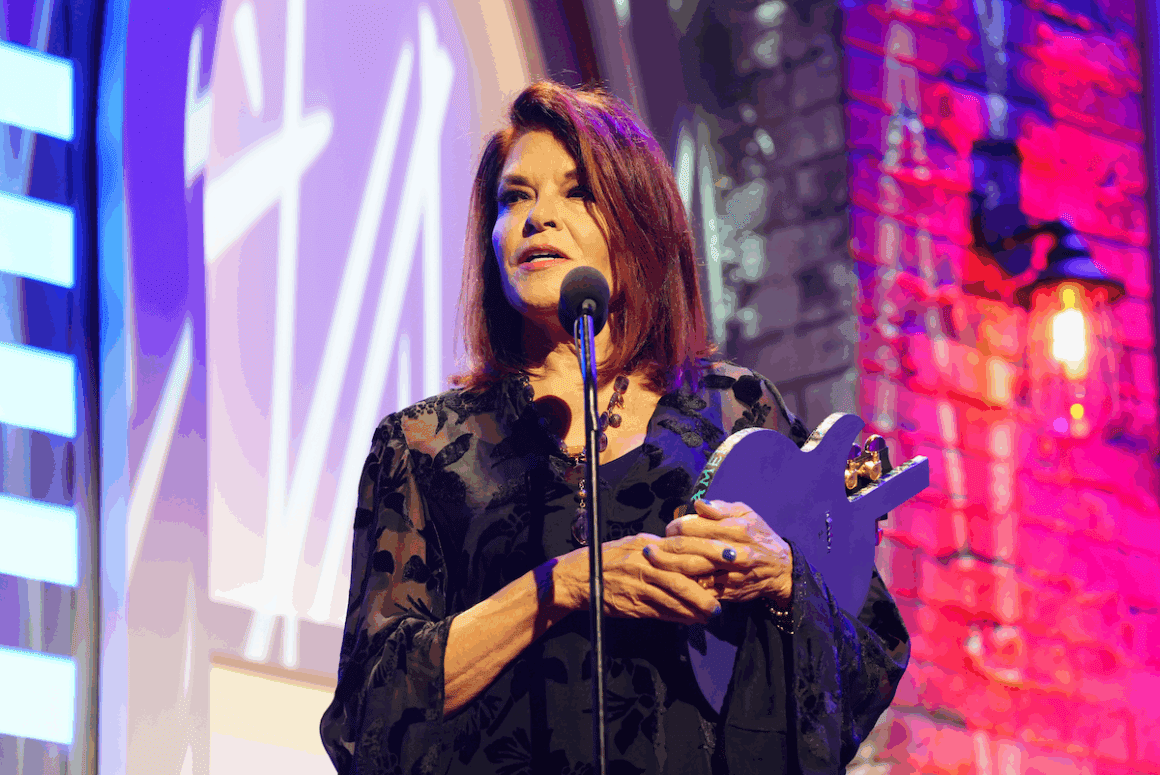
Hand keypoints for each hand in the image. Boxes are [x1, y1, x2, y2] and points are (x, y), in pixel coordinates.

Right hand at [556, 534, 722, 624]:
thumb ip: (659, 548)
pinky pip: (662, 611)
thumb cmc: (608, 559)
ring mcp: (640, 585)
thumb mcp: (634, 544)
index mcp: (648, 546)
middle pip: (683, 574)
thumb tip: (685, 548)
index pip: (684, 548)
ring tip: (713, 613)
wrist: (579, 578)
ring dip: (697, 606)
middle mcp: (646, 564)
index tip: (730, 557)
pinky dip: (679, 616)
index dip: (709, 553)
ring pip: (674, 597)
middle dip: (708, 585)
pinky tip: (692, 620)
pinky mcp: (634, 604)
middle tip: (726, 592)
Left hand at [644, 499, 792, 607]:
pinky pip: (700, 590)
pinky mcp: (728, 592)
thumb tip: (698, 504)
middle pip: (691, 551)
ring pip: (693, 572)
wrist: (781, 569)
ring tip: (653, 562)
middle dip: (666, 548)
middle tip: (651, 548)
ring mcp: (731, 575)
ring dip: (669, 568)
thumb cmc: (758, 536)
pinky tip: (669, 580)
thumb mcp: (746, 514)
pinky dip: (683, 585)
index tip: (669, 528)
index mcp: (737, 529)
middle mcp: (734, 553)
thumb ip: (720, 508)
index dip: (676, 526)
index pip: (695, 526)